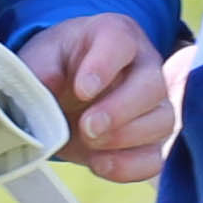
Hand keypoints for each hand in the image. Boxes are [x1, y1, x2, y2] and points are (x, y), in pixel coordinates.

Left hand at [22, 14, 177, 183]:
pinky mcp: (149, 141)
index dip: (104, 66)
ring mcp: (153, 105)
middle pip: (153, 85)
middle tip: (87, 126)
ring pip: (162, 121)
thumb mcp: (40, 58)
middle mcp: (144, 66)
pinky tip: (100, 164)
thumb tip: (47, 84)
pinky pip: (155, 157)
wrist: (64, 90)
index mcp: (115, 35)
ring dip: (126, 138)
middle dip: (120, 110)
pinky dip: (130, 166)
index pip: (120, 41)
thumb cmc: (56, 65)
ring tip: (90, 143)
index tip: (82, 89)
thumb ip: (39, 68)